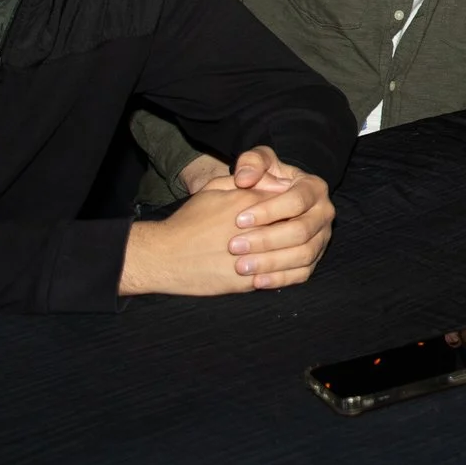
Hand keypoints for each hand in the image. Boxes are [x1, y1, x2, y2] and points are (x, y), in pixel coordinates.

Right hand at [122, 148, 333, 293]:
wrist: (164, 255)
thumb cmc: (189, 220)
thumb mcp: (215, 189)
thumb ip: (248, 182)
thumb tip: (275, 183)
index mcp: (250, 202)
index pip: (291, 202)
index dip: (296, 207)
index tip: (295, 211)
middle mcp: (256, 229)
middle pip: (298, 228)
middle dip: (301, 231)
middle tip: (301, 232)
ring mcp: (253, 258)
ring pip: (293, 256)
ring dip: (295, 253)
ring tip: (292, 252)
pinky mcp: (246, 282)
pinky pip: (278, 279)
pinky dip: (284, 276)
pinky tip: (279, 271)